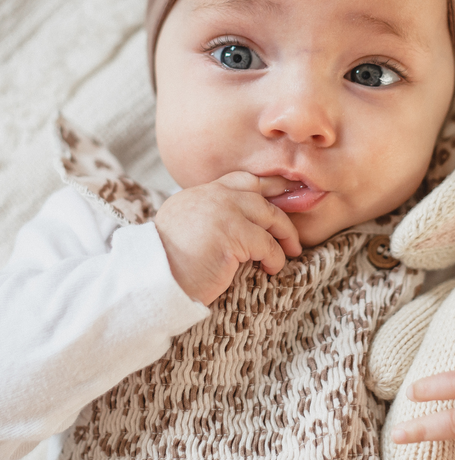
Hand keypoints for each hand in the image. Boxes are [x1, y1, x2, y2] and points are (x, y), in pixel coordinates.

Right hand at [155, 171, 300, 306]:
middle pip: (261, 196)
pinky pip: (267, 244)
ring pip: (270, 216)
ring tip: (292, 250)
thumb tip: (240, 222)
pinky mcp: (232, 234)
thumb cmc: (169, 263)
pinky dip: (275, 257)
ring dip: (285, 235)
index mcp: (201, 193)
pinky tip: (272, 267)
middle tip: (296, 228)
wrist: (154, 280)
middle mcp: (213, 196)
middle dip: (285, 210)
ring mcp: (224, 212)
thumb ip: (209, 214)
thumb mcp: (185, 226)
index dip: (268, 185)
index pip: (242, 180)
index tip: (288, 191)